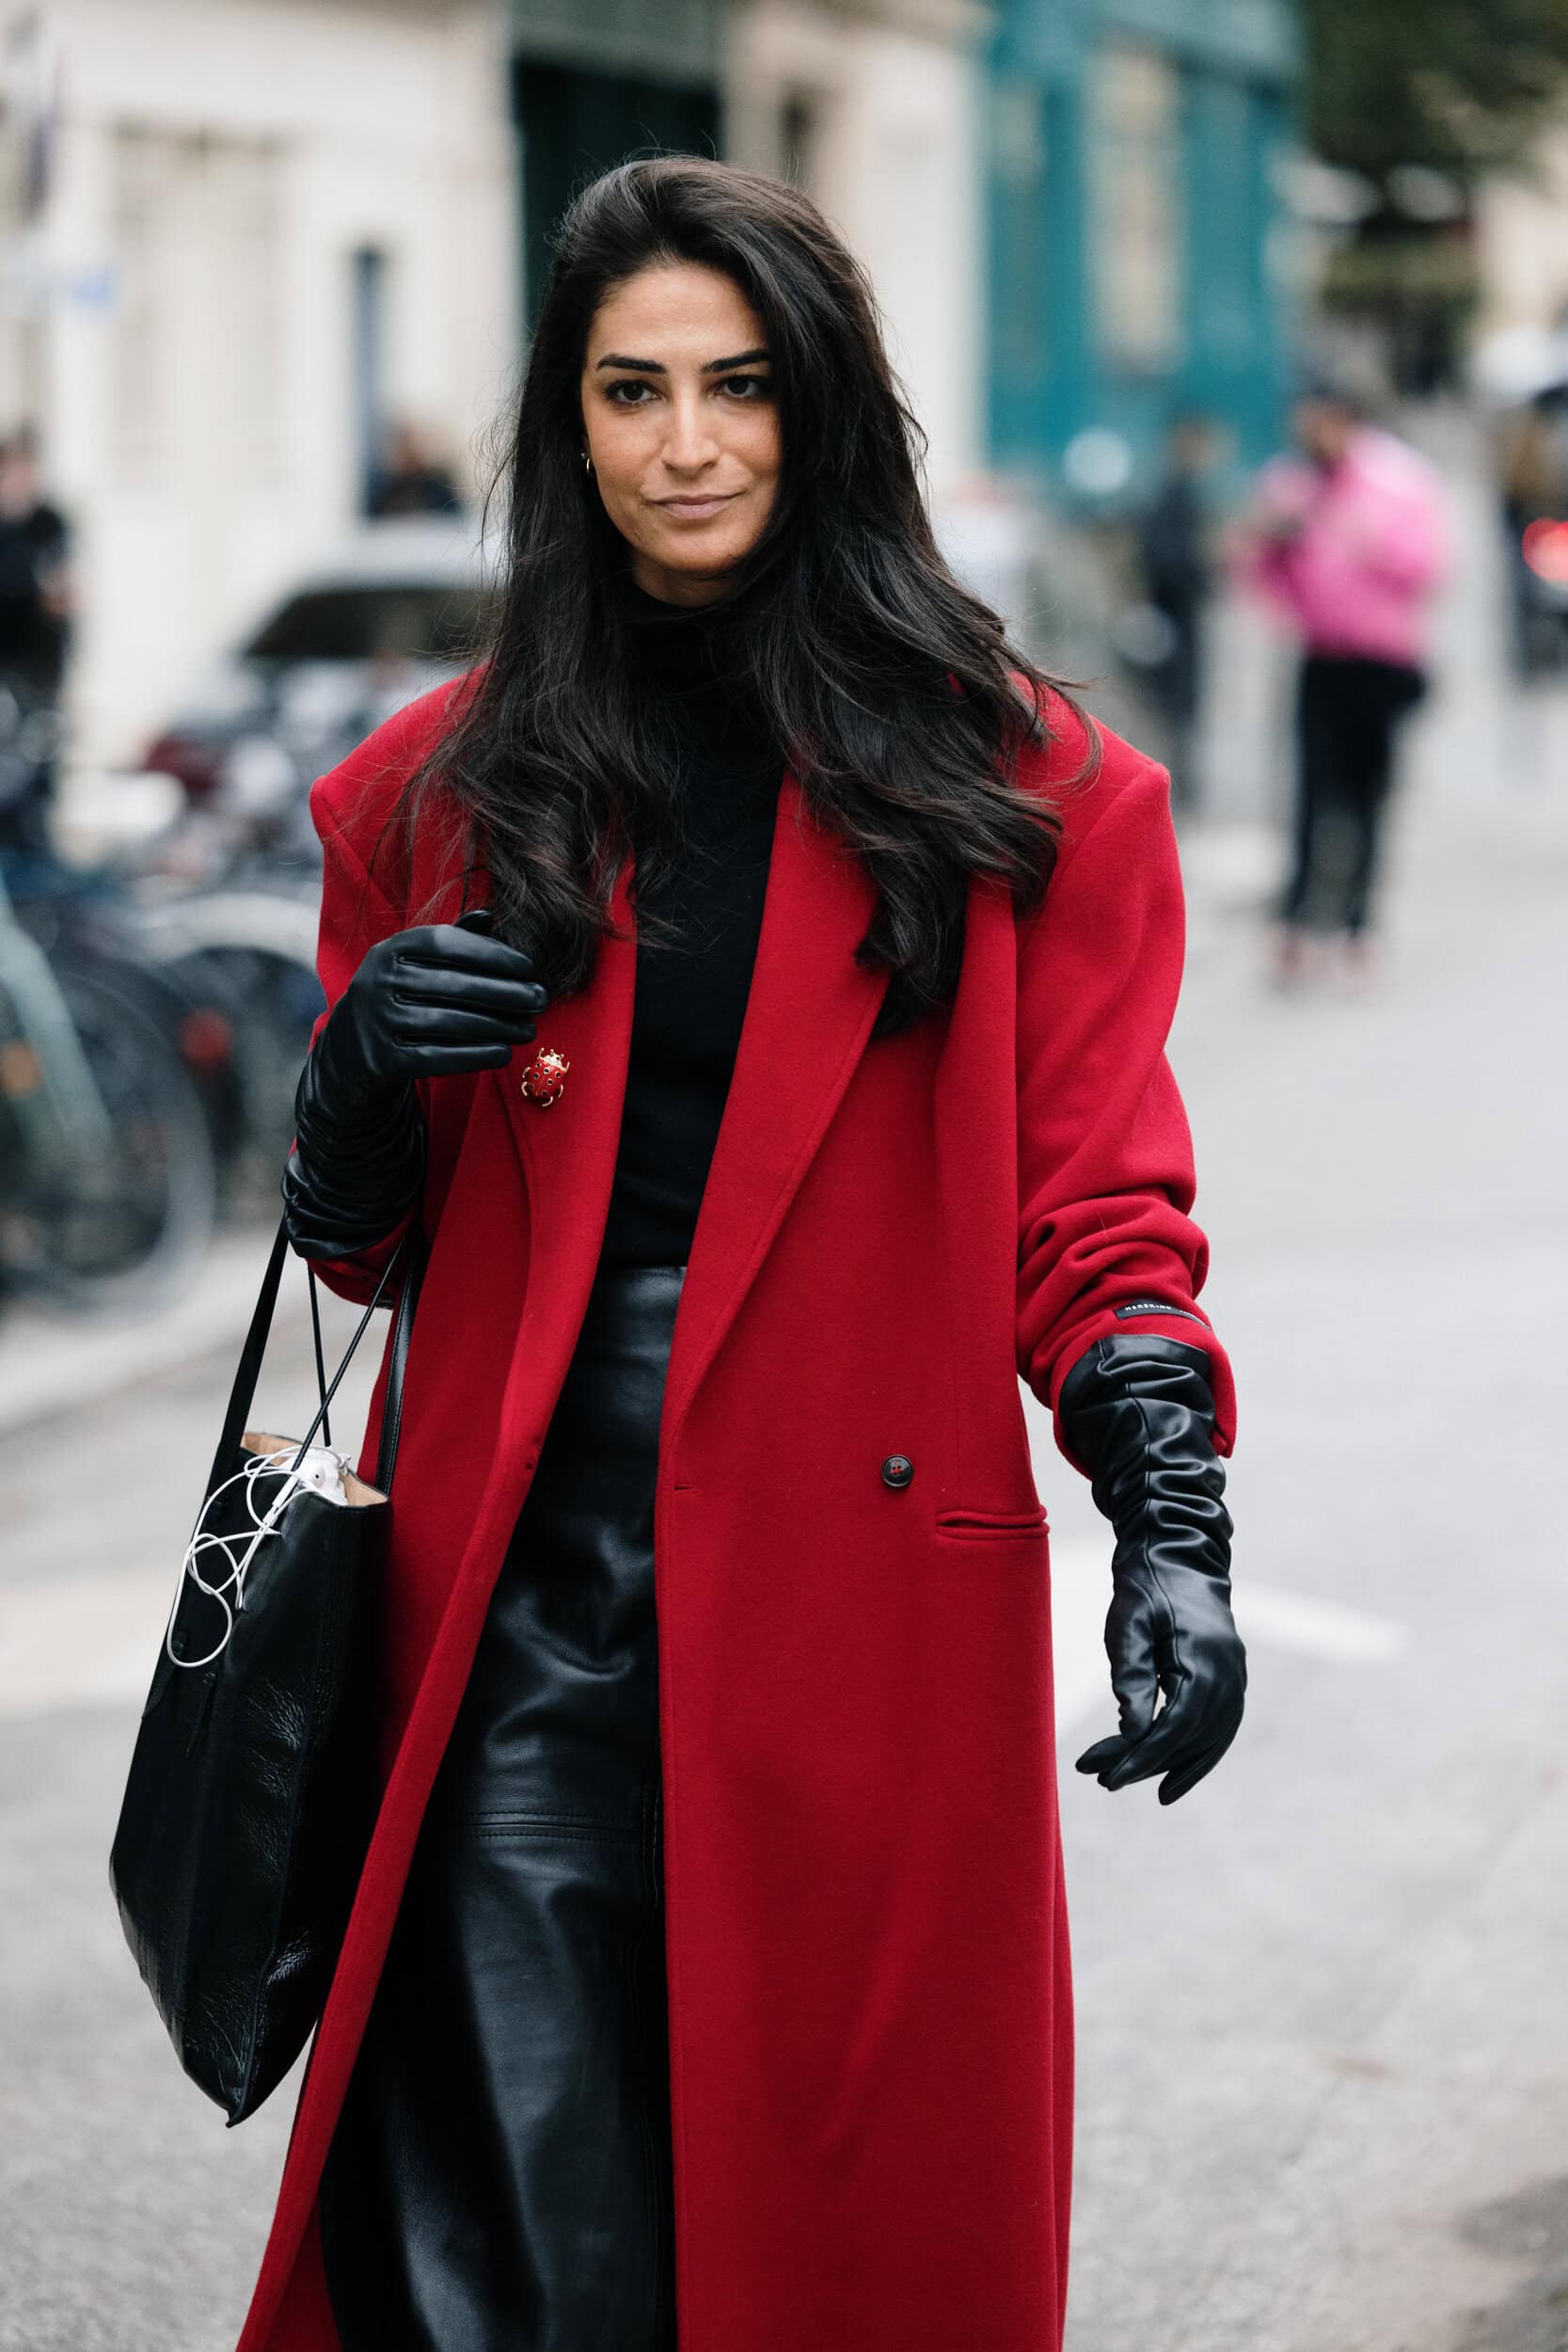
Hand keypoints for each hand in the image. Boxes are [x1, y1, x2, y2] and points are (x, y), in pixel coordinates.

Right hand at [282, 909, 544, 1261]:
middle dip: (505, 993)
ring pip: (449, 1023)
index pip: (445, 944)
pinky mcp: (382, 1060)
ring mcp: (376, 1022)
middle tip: (540, 1000)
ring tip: (530, 1029)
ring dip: (498, 1026)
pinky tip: (504, 1053)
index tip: (527, 967)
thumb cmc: (398, 998)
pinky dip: (475, 1056)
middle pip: (453, 986)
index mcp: (388, 951)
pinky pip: (438, 1058)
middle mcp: (377, 982)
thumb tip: (489, 915)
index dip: (490, 954)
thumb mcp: (412, 964)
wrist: (350, 1052)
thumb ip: (450, 940)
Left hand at [1075, 1557, 1246, 1805]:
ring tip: (1121, 1778)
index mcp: (1204, 1662)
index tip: (1107, 1777)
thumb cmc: (1147, 1587)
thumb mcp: (1128, 1624)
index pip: (1174, 1727)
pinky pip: (1216, 1731)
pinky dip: (1194, 1757)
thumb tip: (1132, 1732)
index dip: (1142, 1757)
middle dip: (1144, 1763)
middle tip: (1098, 1776)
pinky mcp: (1230, 1681)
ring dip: (1166, 1764)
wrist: (1178, 1554)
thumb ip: (1132, 1675)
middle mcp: (1229, 1677)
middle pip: (1188, 1739)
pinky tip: (1167, 1778)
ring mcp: (1235, 1680)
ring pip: (1205, 1741)